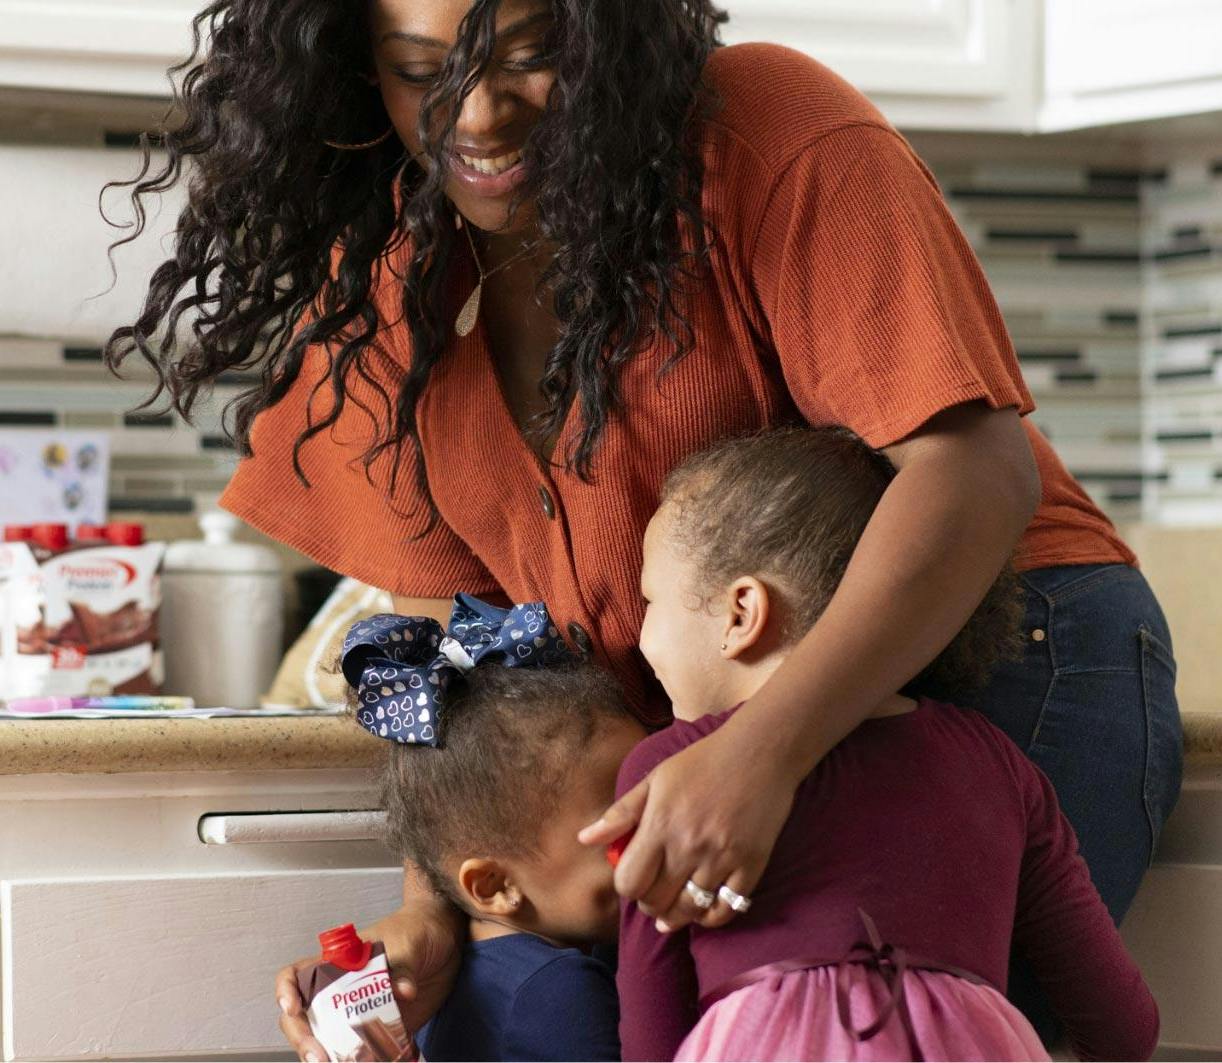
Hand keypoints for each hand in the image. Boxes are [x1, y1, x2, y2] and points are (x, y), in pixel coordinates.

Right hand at [276, 903, 463, 1060]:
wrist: (447, 939)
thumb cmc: (417, 929)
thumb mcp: (408, 942)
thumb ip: (402, 967)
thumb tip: (403, 991)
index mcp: (337, 965)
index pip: (296, 976)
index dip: (286, 992)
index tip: (293, 1009)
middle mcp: (342, 993)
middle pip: (306, 1019)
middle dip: (304, 1039)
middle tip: (319, 1057)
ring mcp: (361, 1014)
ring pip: (331, 1042)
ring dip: (330, 1058)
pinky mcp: (385, 1030)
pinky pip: (367, 1053)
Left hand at [578, 717, 798, 932]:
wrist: (759, 751)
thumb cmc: (702, 761)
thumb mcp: (655, 779)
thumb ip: (620, 813)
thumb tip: (584, 839)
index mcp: (660, 825)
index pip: (629, 882)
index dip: (627, 887)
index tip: (634, 878)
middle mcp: (689, 847)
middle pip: (657, 902)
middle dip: (649, 903)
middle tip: (653, 894)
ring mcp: (722, 859)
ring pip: (690, 911)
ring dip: (677, 915)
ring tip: (673, 910)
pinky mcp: (751, 866)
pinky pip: (727, 910)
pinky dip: (711, 917)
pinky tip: (703, 910)